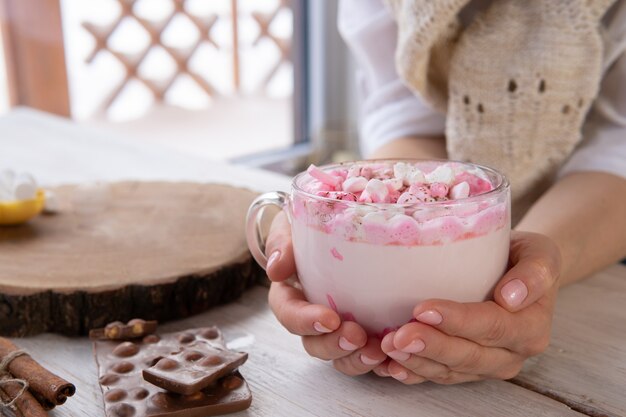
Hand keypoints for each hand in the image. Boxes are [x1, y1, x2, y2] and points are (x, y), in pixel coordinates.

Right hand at [265, 211, 386, 374]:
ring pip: (340, 355)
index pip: (289, 313)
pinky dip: (379, 359)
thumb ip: (282, 241)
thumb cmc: (315, 223)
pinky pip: (367, 353)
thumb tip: (275, 269)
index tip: (329, 319)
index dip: (305, 321)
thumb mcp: (293, 224)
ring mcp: (339, 326)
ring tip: (378, 353)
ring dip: (356, 358)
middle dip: (334, 345)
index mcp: (291, 293)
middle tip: (357, 337)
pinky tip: (393, 357)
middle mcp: (313, 315)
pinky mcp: (366, 329)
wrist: (347, 223)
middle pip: (314, 343)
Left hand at [377, 231, 561, 383]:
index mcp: (530, 327)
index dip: (457, 320)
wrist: (522, 273)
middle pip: (468, 355)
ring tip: (389, 348)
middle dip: (430, 347)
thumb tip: (512, 296)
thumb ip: (535, 272)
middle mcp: (511, 353)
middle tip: (398, 336)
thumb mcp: (540, 254)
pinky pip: (440, 376)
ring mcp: (488, 365)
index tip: (423, 310)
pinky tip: (391, 366)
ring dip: (417, 362)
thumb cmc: (524, 258)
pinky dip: (414, 373)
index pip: (491, 326)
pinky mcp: (467, 370)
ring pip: (450, 371)